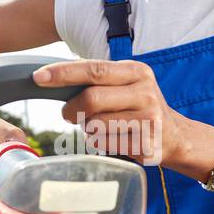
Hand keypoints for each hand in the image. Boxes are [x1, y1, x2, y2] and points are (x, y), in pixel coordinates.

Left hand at [32, 59, 181, 166]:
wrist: (175, 136)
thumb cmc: (138, 107)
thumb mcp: (126, 84)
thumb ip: (97, 79)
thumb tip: (52, 77)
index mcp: (136, 71)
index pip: (93, 69)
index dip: (63, 74)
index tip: (38, 78)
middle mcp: (144, 92)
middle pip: (91, 99)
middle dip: (71, 109)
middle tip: (67, 114)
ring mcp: (148, 119)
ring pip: (95, 125)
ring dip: (87, 128)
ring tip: (100, 127)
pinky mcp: (146, 143)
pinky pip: (105, 143)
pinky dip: (99, 142)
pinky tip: (113, 138)